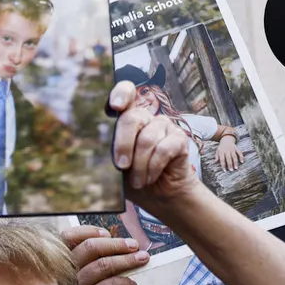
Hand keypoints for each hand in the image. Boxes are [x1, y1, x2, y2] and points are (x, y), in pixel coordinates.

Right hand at [61, 224, 145, 284]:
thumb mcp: (96, 269)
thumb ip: (101, 254)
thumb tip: (124, 241)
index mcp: (65, 260)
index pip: (68, 237)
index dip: (88, 231)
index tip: (107, 233)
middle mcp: (66, 273)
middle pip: (89, 248)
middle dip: (115, 244)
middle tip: (134, 245)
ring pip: (103, 265)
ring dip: (127, 261)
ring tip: (143, 259)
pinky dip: (127, 282)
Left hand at [109, 81, 201, 217]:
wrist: (159, 193)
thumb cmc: (135, 176)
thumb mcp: (119, 165)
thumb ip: (113, 152)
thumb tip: (105, 154)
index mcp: (129, 119)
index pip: (127, 92)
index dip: (121, 93)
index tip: (114, 106)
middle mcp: (147, 117)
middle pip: (132, 118)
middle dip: (123, 145)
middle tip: (122, 167)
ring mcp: (164, 125)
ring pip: (147, 140)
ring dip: (140, 166)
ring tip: (138, 181)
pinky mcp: (179, 138)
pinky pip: (163, 150)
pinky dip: (153, 168)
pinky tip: (151, 177)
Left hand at [214, 131, 244, 171]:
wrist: (226, 140)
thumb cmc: (221, 148)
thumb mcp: (217, 151)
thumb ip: (216, 156)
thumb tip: (215, 161)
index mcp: (222, 152)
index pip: (222, 159)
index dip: (223, 165)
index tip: (225, 171)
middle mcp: (227, 151)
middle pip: (228, 158)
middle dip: (230, 164)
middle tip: (231, 170)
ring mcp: (232, 149)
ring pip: (234, 156)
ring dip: (235, 162)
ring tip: (236, 168)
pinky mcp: (236, 148)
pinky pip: (239, 153)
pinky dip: (241, 157)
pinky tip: (242, 162)